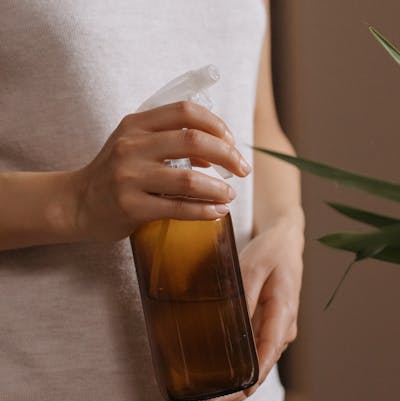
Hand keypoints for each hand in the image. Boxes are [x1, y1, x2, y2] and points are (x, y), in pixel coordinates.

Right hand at [70, 101, 251, 240]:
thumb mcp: (138, 145)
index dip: (216, 124)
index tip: (232, 141)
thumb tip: (218, 150)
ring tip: (230, 195)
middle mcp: (131, 146)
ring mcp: (129, 176)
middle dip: (227, 155)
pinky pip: (178, 208)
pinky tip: (217, 211)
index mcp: (136, 124)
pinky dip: (205, 210)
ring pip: (189, 179)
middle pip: (193, 141)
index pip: (185, 111)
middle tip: (243, 169)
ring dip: (218, 188)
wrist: (77, 203)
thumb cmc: (117, 173)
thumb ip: (172, 141)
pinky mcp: (130, 206)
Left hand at [199, 212, 303, 400]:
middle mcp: (284, 329)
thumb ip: (242, 297)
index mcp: (282, 315)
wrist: (286, 240)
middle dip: (236, 392)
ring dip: (237, 384)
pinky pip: (257, 354)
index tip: (221, 398)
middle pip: (262, 369)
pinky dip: (241, 369)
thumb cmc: (271, 252)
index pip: (265, 358)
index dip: (244, 384)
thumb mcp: (252, 268)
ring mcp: (278, 330)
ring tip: (208, 398)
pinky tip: (221, 377)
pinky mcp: (270, 327)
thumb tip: (229, 327)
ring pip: (259, 365)